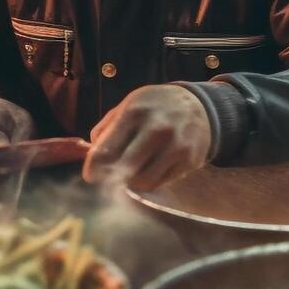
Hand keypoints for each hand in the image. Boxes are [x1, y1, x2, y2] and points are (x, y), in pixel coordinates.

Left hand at [83, 85, 211, 191]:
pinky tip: (149, 169)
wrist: (199, 105)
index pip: (107, 148)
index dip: (94, 167)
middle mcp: (157, 129)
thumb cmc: (154, 107)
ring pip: (143, 181)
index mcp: (135, 113)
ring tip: (129, 174)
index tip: (90, 175)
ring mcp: (176, 146)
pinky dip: (150, 181)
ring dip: (131, 182)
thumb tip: (92, 156)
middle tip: (107, 180)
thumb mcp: (128, 105)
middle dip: (111, 178)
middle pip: (124, 168)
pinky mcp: (189, 160)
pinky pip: (161, 183)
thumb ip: (106, 128)